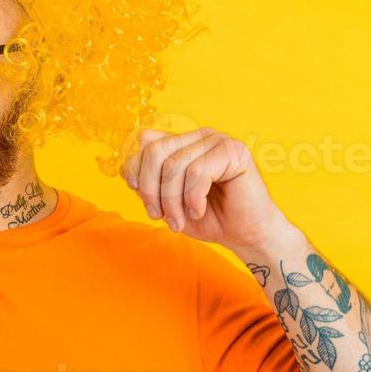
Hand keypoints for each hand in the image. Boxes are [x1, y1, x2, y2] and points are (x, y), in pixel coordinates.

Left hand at [120, 126, 296, 252]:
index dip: (137, 171)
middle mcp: (199, 136)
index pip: (145, 141)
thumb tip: (126, 169)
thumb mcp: (168, 201)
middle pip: (155, 151)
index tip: (146, 201)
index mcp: (183, 143)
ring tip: (180, 221)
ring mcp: (218, 141)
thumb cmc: (208, 218)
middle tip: (160, 217)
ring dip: (172, 202)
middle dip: (151, 190)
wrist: (244, 235)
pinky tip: (199, 210)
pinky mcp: (234, 152)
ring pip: (175, 165)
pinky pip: (198, 172)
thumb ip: (149, 182)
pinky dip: (193, 198)